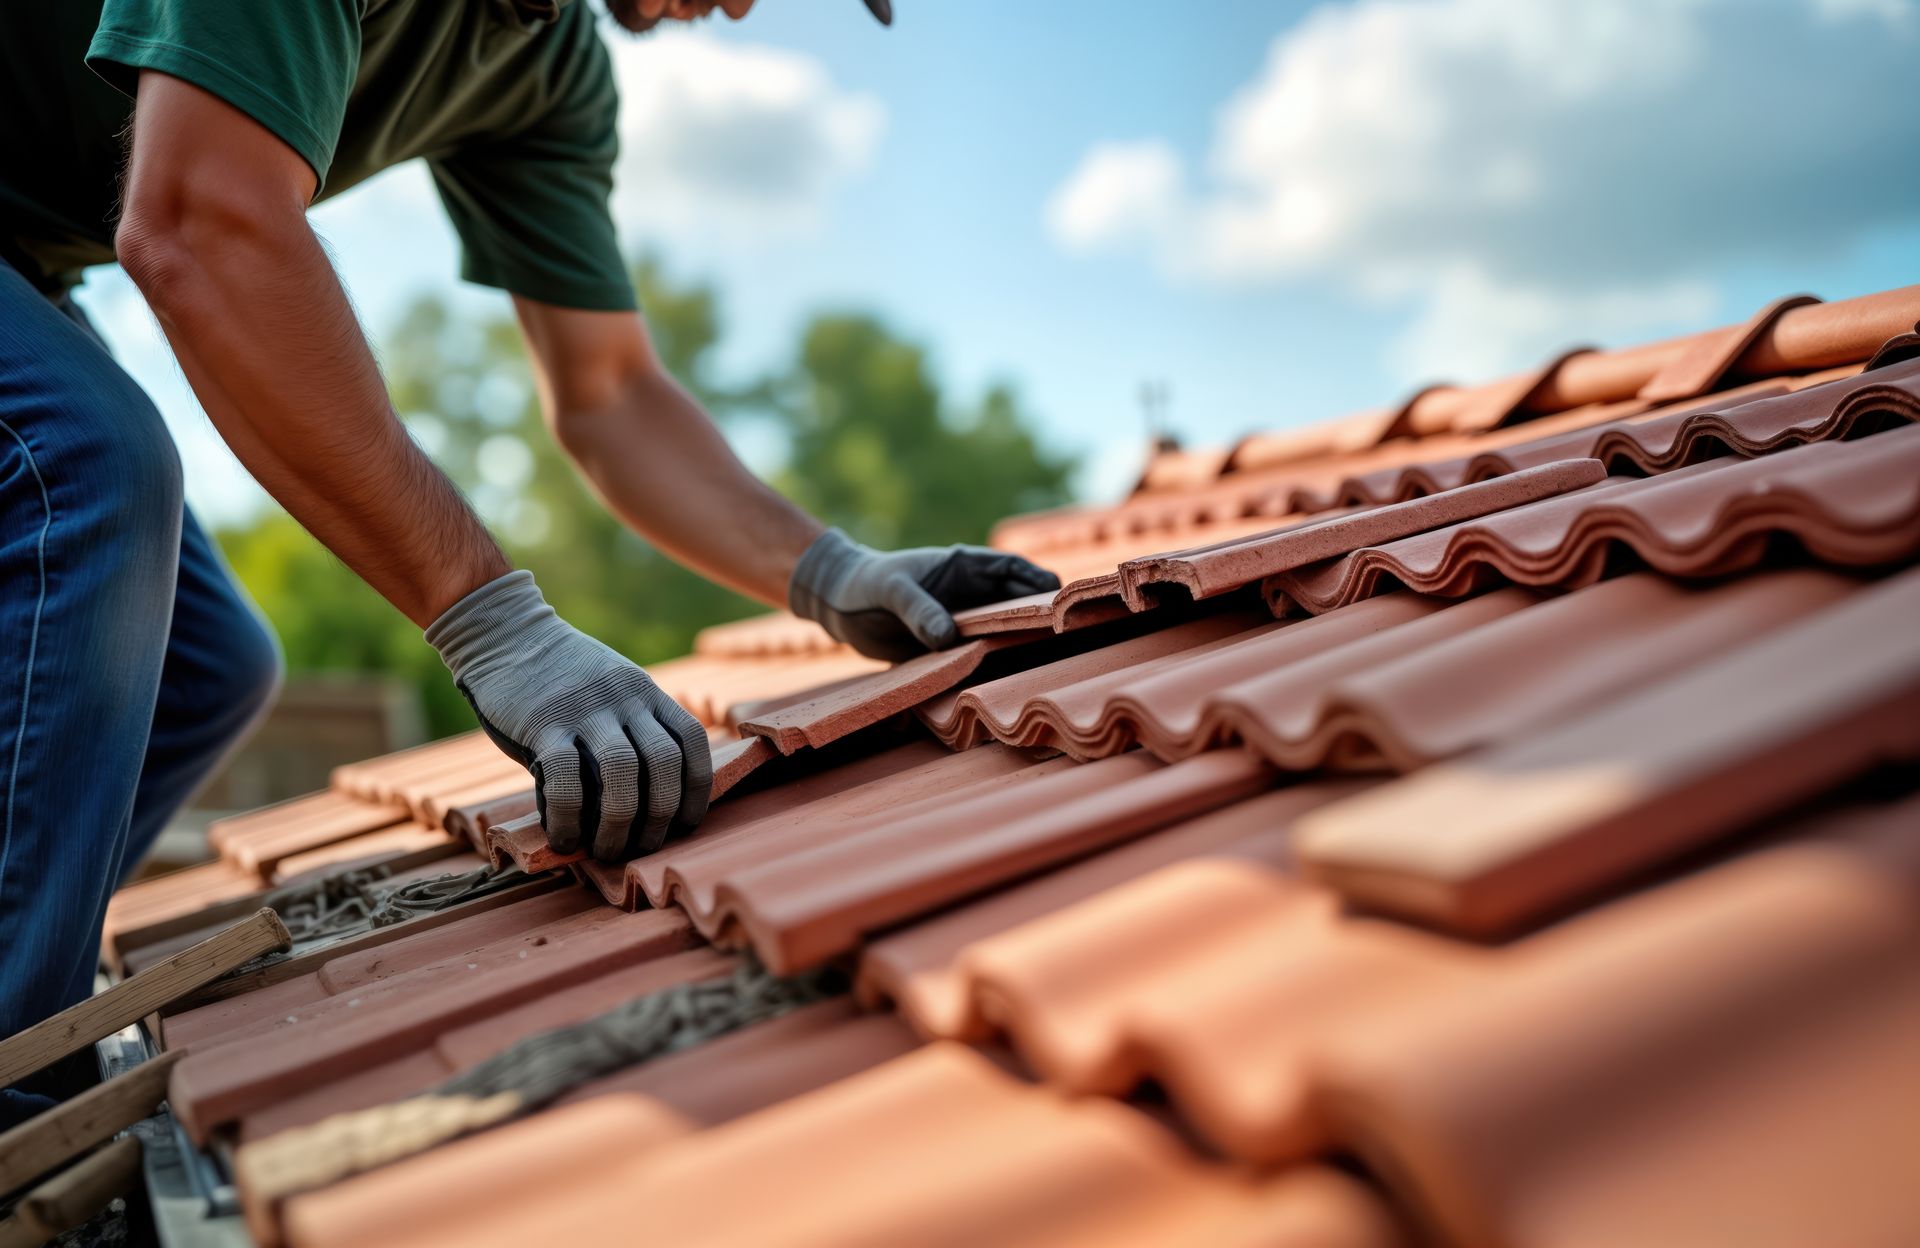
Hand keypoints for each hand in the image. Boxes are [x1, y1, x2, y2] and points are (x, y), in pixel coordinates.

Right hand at [427, 571, 710, 859]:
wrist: (504, 634)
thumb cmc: (559, 678)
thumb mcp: (610, 690)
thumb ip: (628, 732)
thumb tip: (638, 808)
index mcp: (646, 692)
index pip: (691, 741)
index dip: (696, 790)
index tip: (685, 825)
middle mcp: (625, 698)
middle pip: (663, 763)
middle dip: (659, 816)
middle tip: (642, 848)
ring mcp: (586, 708)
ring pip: (622, 773)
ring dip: (619, 823)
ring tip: (606, 851)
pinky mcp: (543, 722)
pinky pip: (566, 777)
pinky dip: (569, 817)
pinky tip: (565, 838)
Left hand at [788, 528, 1061, 662]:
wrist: (836, 603)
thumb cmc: (865, 583)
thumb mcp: (891, 590)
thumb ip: (919, 609)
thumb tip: (947, 637)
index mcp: (964, 567)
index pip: (1013, 570)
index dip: (1040, 582)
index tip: (1058, 600)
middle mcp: (969, 594)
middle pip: (1017, 605)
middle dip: (1038, 619)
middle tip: (1061, 640)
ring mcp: (960, 622)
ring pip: (1000, 633)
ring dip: (1017, 646)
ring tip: (1042, 665)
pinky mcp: (946, 648)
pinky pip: (975, 657)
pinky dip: (990, 667)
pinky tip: (1002, 683)